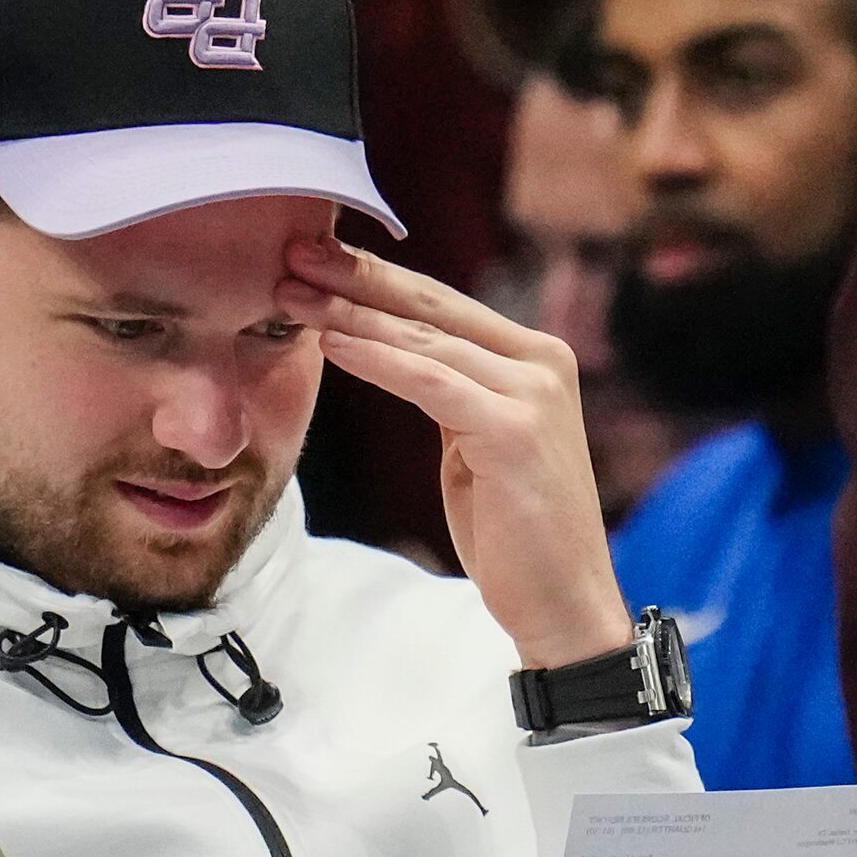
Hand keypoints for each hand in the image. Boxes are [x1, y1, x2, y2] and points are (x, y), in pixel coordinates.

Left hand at [277, 239, 630, 669]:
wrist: (564, 602)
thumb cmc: (515, 533)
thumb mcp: (476, 443)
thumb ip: (451, 391)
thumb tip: (390, 350)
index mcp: (535, 360)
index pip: (442, 306)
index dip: (375, 278)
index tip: (313, 257)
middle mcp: (543, 364)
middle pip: (432, 309)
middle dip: (357, 278)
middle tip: (292, 253)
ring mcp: (534, 394)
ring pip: (425, 341)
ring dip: (352, 314)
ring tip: (293, 295)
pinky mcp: (515, 430)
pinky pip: (430, 382)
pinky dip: (376, 359)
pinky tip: (331, 343)